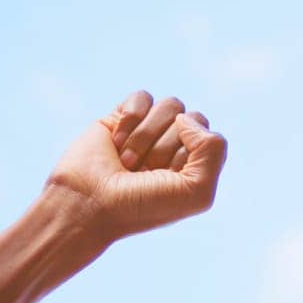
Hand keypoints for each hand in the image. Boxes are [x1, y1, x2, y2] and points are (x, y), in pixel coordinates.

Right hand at [46, 90, 227, 239]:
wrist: (89, 205)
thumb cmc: (143, 205)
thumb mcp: (197, 192)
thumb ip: (214, 151)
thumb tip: (185, 118)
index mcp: (196, 165)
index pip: (209, 137)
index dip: (187, 155)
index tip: (166, 179)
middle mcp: (175, 146)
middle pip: (191, 118)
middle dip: (165, 147)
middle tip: (144, 172)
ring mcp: (149, 131)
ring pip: (170, 106)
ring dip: (147, 136)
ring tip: (128, 161)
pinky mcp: (122, 118)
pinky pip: (142, 97)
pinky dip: (131, 118)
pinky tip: (116, 141)